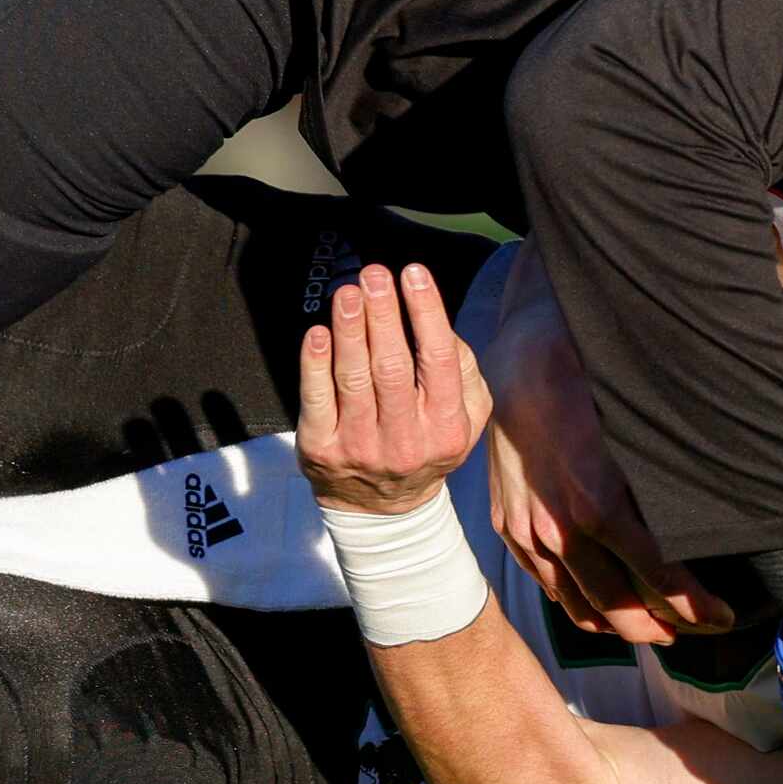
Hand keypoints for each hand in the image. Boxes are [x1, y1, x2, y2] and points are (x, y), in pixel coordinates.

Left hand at [296, 263, 491, 515]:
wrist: (384, 509)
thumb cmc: (426, 443)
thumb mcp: (466, 417)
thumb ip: (462, 370)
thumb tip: (437, 321)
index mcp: (446, 426)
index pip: (438, 360)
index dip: (426, 313)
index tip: (414, 274)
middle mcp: (405, 440)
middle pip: (392, 367)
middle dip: (383, 314)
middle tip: (375, 274)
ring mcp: (361, 447)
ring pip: (353, 378)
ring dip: (350, 329)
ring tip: (348, 292)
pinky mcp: (322, 450)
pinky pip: (316, 399)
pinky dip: (315, 364)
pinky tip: (319, 333)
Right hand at [482, 248, 735, 643]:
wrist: (518, 347)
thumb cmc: (590, 370)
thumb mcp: (643, 412)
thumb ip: (678, 463)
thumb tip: (739, 496)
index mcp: (601, 501)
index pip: (660, 577)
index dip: (696, 606)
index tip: (724, 616)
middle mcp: (562, 526)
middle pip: (623, 606)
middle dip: (670, 625)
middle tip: (703, 626)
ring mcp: (530, 532)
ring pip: (583, 607)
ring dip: (628, 628)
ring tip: (664, 629)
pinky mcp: (510, 528)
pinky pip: (551, 588)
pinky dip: (583, 611)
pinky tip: (609, 613)